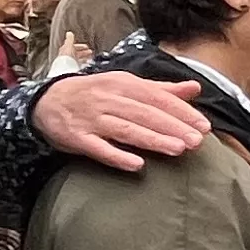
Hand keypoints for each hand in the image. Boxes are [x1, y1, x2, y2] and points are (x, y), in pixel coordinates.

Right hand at [35, 69, 206, 170]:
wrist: (46, 101)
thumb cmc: (94, 94)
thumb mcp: (125, 85)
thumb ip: (161, 89)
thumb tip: (194, 88)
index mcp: (123, 84)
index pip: (157, 97)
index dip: (182, 111)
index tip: (204, 126)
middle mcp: (108, 99)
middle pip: (145, 114)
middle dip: (173, 127)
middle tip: (197, 141)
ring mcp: (92, 119)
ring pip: (126, 130)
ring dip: (152, 139)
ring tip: (177, 149)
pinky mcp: (77, 138)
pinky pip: (99, 148)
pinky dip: (117, 156)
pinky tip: (136, 165)